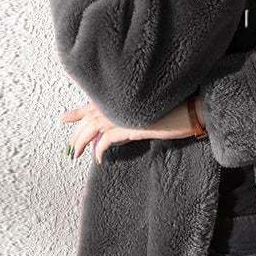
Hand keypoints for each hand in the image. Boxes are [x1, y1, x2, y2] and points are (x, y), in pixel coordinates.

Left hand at [60, 97, 203, 164]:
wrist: (191, 110)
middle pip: (88, 117)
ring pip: (92, 128)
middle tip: (69, 146)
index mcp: (122, 96)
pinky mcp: (129, 127)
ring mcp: (123, 113)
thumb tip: (120, 127)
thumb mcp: (148, 110)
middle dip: (76, 132)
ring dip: (82, 142)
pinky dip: (99, 150)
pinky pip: (106, 140)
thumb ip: (131, 114)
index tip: (64, 118)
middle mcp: (119, 102)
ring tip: (76, 153)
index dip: (78, 112)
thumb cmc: (176, 109)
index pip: (93, 103)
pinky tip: (98, 159)